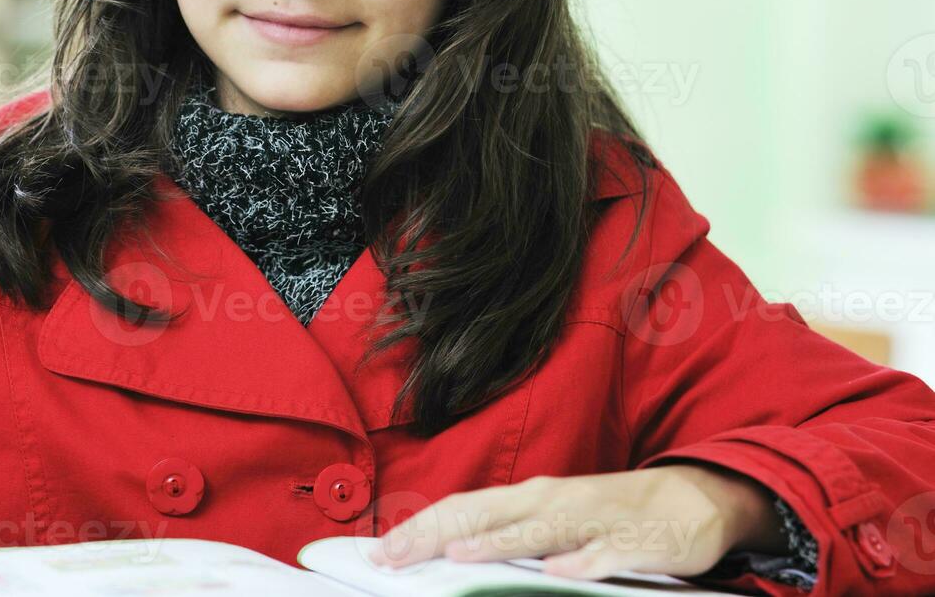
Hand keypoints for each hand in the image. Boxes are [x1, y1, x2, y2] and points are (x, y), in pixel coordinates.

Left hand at [369, 465, 783, 581]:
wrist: (692, 500)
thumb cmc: (610, 513)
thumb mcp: (554, 520)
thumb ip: (510, 535)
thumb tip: (451, 552)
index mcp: (529, 498)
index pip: (463, 507)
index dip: (420, 528)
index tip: (380, 551)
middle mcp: (552, 501)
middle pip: (485, 514)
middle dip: (436, 533)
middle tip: (394, 554)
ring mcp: (592, 520)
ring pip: (538, 530)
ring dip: (498, 543)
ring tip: (459, 554)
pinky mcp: (634, 542)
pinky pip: (604, 554)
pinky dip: (580, 563)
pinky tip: (557, 573)